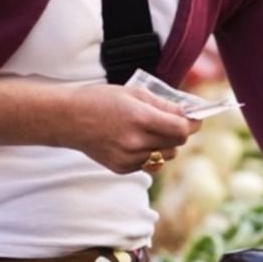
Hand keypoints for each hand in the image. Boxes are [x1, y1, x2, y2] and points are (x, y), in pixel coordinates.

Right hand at [59, 84, 201, 173]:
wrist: (67, 119)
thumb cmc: (100, 101)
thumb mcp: (133, 94)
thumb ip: (164, 105)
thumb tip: (189, 113)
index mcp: (140, 119)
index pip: (181, 130)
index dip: (192, 124)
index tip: (195, 119)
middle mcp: (136, 141)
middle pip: (177, 144)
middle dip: (179, 132)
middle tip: (172, 122)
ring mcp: (129, 158)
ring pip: (167, 156)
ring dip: (166, 144)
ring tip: (150, 131)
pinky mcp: (123, 168)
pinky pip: (150, 164)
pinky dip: (150, 153)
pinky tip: (135, 142)